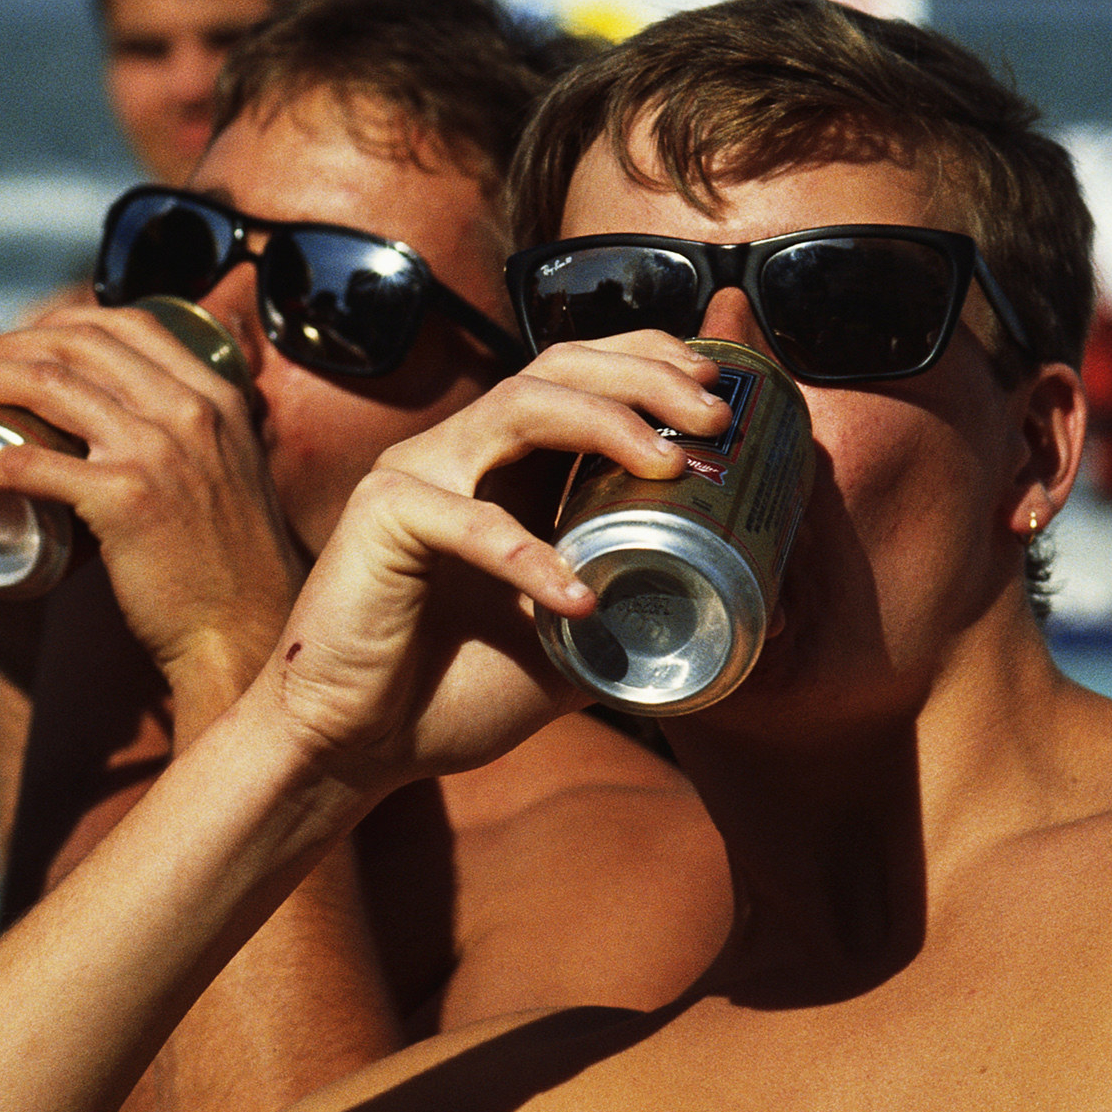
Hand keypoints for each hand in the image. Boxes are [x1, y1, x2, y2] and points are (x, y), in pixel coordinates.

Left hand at [0, 304, 300, 700]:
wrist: (245, 630)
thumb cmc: (231, 566)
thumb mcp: (233, 473)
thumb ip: (200, 439)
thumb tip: (145, 428)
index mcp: (217, 395)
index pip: (127, 323)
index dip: (59, 322)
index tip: (19, 343)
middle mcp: (189, 410)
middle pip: (77, 344)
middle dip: (5, 345)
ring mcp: (155, 451)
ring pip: (44, 385)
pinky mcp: (122, 500)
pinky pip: (26, 465)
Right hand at [261, 333, 726, 791]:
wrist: (358, 747)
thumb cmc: (455, 693)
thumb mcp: (576, 648)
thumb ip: (641, 616)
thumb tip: (752, 614)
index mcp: (510, 468)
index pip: (583, 376)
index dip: (651, 364)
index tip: (721, 391)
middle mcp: (464, 454)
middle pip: (560, 368)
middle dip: (647, 376)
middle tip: (713, 415)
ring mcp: (420, 474)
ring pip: (521, 405)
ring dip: (606, 422)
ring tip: (669, 465)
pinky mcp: (383, 515)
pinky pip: (470, 519)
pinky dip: (531, 555)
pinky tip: (580, 599)